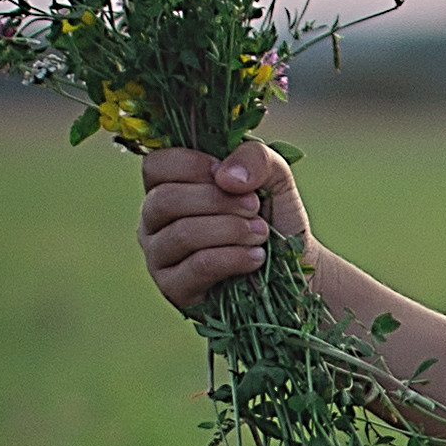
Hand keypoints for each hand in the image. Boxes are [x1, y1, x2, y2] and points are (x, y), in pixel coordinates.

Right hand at [137, 135, 312, 316]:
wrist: (291, 268)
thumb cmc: (273, 217)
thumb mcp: (272, 175)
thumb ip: (254, 157)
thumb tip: (225, 176)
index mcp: (169, 185)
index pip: (156, 165)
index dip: (190, 165)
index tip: (226, 174)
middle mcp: (154, 220)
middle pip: (164, 200)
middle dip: (217, 200)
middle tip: (254, 207)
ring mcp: (158, 256)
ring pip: (182, 234)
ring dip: (230, 229)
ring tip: (261, 233)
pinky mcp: (174, 289)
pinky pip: (198, 266)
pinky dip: (233, 257)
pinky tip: (256, 257)